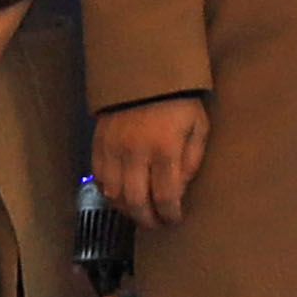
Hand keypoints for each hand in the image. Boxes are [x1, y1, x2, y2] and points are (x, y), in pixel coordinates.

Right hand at [95, 92, 211, 230]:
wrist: (144, 72)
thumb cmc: (179, 102)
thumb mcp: (198, 127)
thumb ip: (192, 160)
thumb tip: (180, 190)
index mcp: (165, 149)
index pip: (166, 196)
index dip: (170, 214)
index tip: (174, 220)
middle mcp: (136, 153)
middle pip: (136, 202)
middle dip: (147, 219)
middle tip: (156, 224)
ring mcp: (113, 150)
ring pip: (114, 194)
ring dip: (126, 210)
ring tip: (139, 213)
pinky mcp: (98, 144)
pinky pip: (99, 178)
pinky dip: (109, 193)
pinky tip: (121, 196)